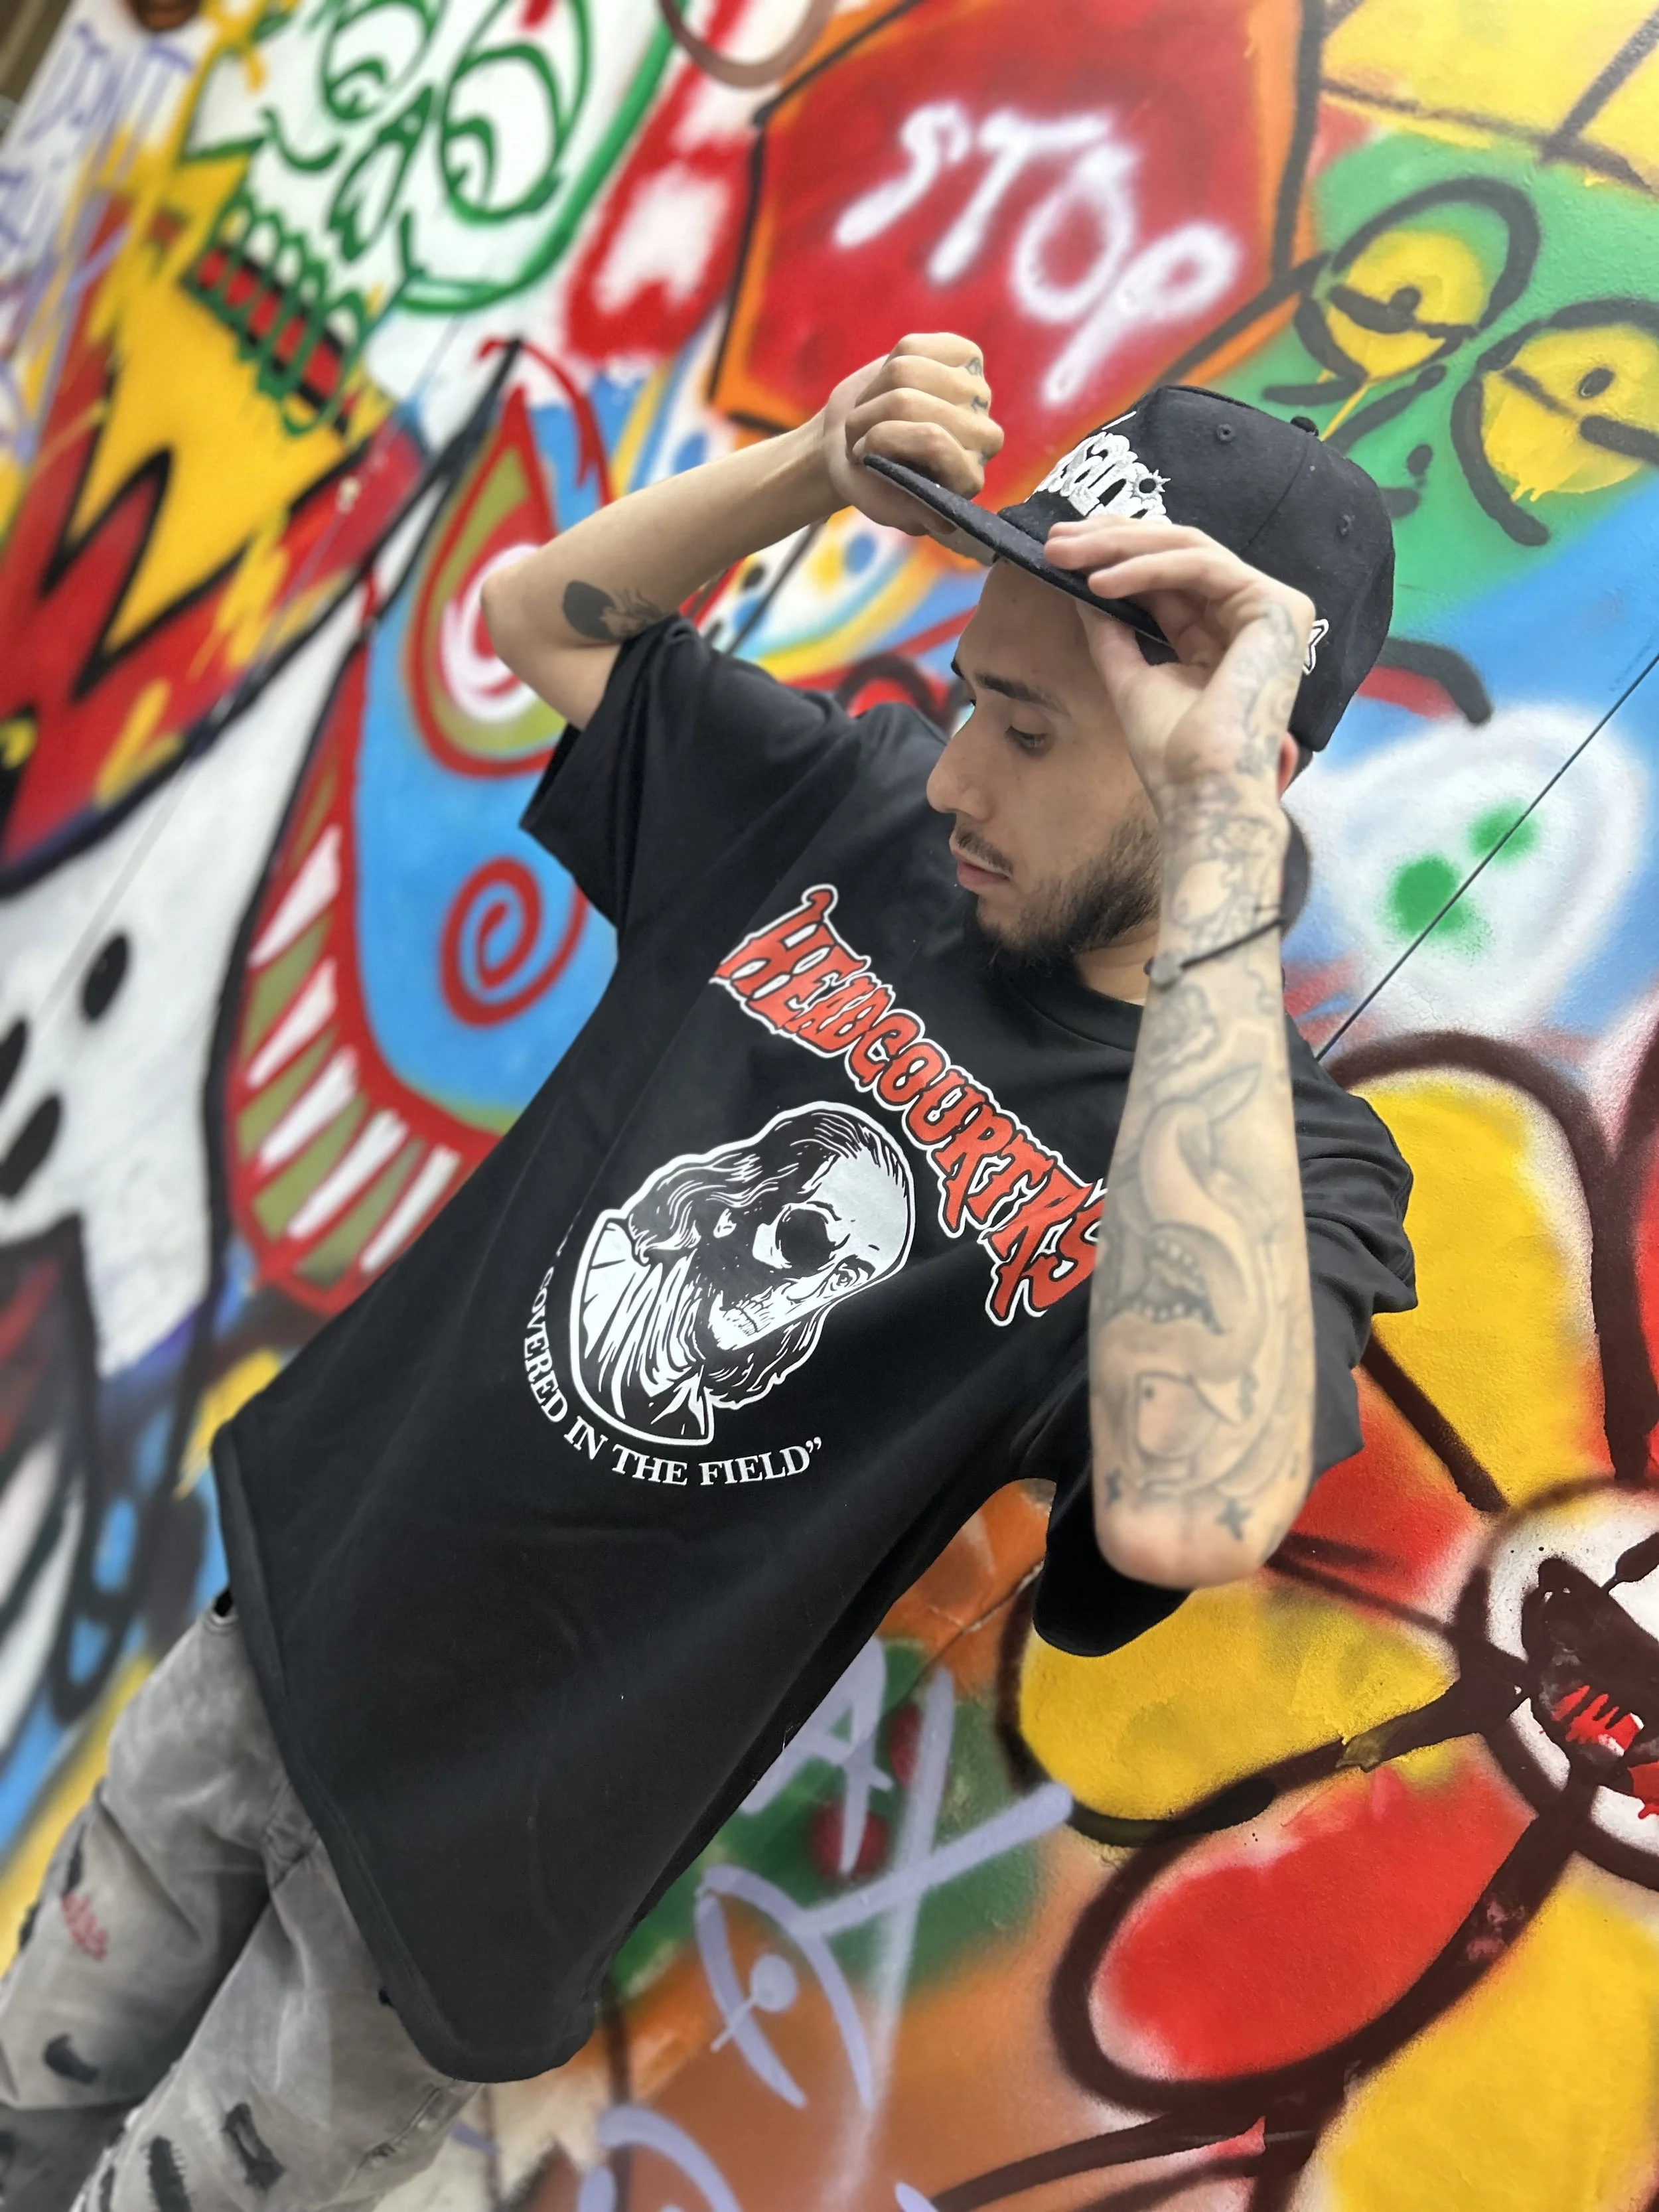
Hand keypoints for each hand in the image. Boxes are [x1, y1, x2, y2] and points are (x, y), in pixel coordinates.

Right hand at [815, 334, 1002, 551]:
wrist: (855, 444)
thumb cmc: (870, 481)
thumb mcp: (884, 506)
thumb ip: (912, 512)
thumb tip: (942, 521)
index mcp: (968, 479)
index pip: (933, 441)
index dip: (885, 439)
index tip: (862, 455)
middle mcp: (982, 437)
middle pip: (912, 404)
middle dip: (872, 418)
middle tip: (861, 437)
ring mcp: (976, 393)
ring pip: (907, 371)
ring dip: (874, 394)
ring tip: (872, 415)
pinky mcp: (966, 357)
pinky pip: (914, 346)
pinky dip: (887, 364)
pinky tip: (890, 385)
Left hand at [1045, 518, 1313, 811]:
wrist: (1202, 793)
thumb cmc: (1172, 755)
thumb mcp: (1129, 676)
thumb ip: (1112, 631)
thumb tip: (1081, 586)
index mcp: (1220, 633)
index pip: (1167, 574)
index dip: (1115, 553)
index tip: (1058, 552)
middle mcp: (1249, 615)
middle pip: (1177, 551)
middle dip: (1111, 539)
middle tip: (1056, 541)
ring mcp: (1271, 608)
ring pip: (1188, 548)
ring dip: (1119, 546)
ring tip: (1066, 556)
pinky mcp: (1278, 606)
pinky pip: (1201, 566)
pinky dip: (1146, 569)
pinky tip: (1099, 583)